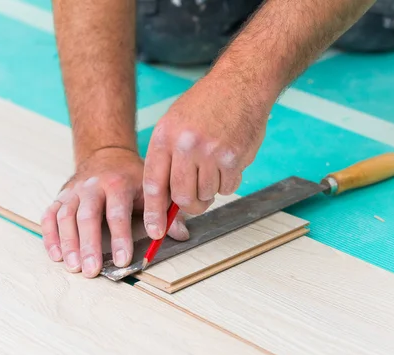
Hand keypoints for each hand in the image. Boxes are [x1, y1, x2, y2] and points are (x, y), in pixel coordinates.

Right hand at [41, 147, 188, 277]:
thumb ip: (166, 210)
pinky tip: (57, 255)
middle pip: (87, 217)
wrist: (107, 155)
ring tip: (74, 267)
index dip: (120, 237)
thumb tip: (181, 234)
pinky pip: (50, 216)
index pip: (117, 212)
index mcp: (118, 183)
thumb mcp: (152, 187)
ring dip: (68, 243)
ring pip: (66, 217)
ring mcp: (74, 192)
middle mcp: (92, 186)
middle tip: (92, 270)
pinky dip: (51, 236)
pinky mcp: (61, 197)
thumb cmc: (132, 177)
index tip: (123, 259)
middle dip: (89, 245)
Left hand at [142, 72, 269, 239]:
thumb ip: (167, 159)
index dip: (153, 212)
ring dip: (210, 190)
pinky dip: (228, 182)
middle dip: (188, 205)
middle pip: (181, 197)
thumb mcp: (174, 123)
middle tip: (194, 200)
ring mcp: (210, 152)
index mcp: (164, 136)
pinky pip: (227, 188)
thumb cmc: (206, 106)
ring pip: (206, 195)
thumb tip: (165, 202)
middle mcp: (185, 145)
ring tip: (213, 165)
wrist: (240, 84)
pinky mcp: (233, 158)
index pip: (153, 184)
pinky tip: (228, 160)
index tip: (155, 231)